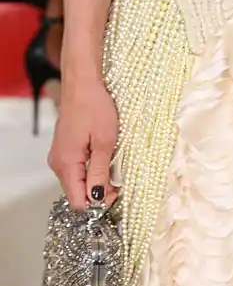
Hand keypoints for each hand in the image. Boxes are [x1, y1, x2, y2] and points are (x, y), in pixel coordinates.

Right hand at [48, 75, 118, 208]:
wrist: (83, 82)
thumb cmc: (95, 107)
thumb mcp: (105, 141)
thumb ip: (99, 172)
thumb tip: (97, 199)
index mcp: (66, 164)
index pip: (78, 201)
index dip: (98, 203)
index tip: (117, 193)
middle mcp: (59, 164)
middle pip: (77, 193)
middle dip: (99, 192)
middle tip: (120, 181)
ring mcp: (60, 156)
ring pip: (78, 181)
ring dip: (97, 180)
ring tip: (114, 168)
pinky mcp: (66, 149)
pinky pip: (78, 168)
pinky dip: (92, 169)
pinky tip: (105, 159)